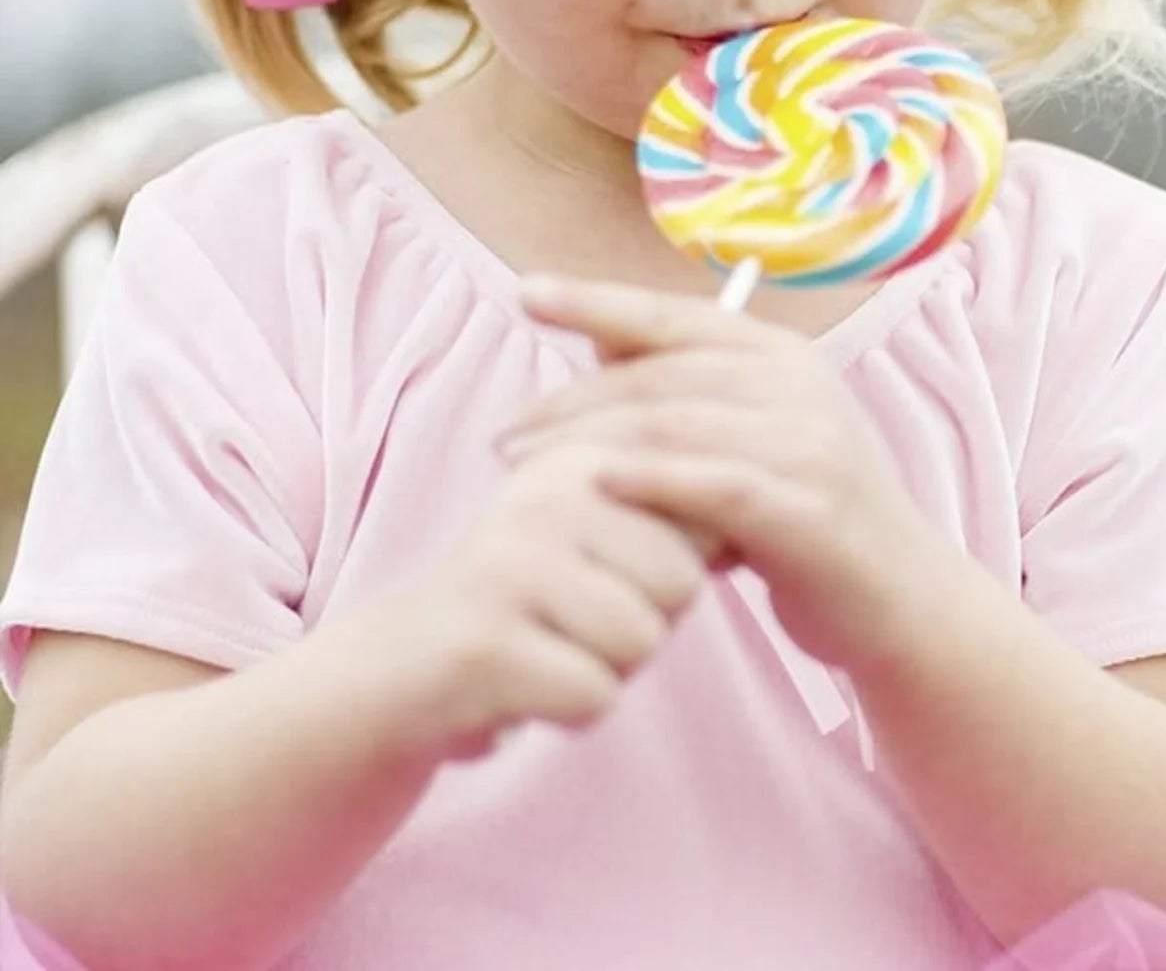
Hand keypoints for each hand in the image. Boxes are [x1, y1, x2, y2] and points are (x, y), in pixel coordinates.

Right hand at [371, 441, 716, 764]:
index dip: (671, 572)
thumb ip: (672, 510)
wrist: (400, 668)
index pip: (701, 519)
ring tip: (548, 646)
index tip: (608, 575)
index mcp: (582, 457)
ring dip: (606, 667)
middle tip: (570, 619)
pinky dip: (569, 708)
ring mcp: (511, 563)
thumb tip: (765, 505)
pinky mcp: (485, 641)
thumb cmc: (527, 602)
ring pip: (641, 641)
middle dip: (643, 623)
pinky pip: (594, 694)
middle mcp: (545, 493)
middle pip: (679, 586)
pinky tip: (523, 683)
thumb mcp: (598, 530)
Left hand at [499, 273, 945, 671]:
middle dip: (572, 400)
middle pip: (661, 372)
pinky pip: (715, 484)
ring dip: (590, 441)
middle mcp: (797, 382)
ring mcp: (808, 442)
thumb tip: (596, 341)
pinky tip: (597, 485)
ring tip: (524, 468)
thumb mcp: (748, 438)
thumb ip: (683, 392)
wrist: (903, 603)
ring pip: (676, 422)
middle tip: (506, 435)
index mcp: (779, 353)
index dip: (598, 298)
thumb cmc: (804, 518)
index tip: (527, 290)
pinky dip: (651, 480)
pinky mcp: (810, 508)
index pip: (673, 312)